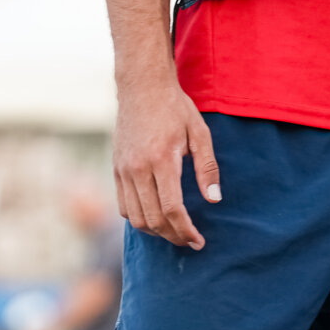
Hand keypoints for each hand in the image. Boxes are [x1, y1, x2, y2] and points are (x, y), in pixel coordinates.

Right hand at [113, 78, 221, 249]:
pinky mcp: (116, 169)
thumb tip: (214, 200)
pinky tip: (156, 217)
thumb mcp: (200, 133)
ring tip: (175, 233)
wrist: (142, 88)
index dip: (186, 230)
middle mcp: (138, 169)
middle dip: (173, 236)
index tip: (198, 240)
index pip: (172, 209)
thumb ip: (207, 168)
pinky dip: (139, 219)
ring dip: (155, 231)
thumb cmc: (176, 108)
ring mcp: (123, 170)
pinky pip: (124, 206)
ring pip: (135, 218)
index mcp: (162, 160)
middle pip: (153, 219)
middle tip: (190, 241)